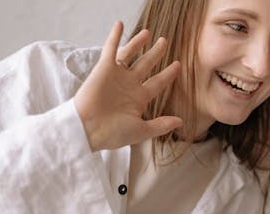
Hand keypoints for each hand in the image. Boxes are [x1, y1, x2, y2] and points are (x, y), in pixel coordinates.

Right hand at [74, 21, 183, 151]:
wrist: (88, 129)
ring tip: (147, 32)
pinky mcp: (104, 69)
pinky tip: (120, 24)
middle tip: (164, 42)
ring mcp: (117, 76)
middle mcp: (129, 85)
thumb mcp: (141, 130)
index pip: (158, 82)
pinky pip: (111, 49)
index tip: (178, 65)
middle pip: (146, 65)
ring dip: (138, 43)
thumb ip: (161, 125)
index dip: (168, 74)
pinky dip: (114, 36)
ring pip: (130, 55)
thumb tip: (181, 121)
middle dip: (156, 53)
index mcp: (139, 99)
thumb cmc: (112, 133)